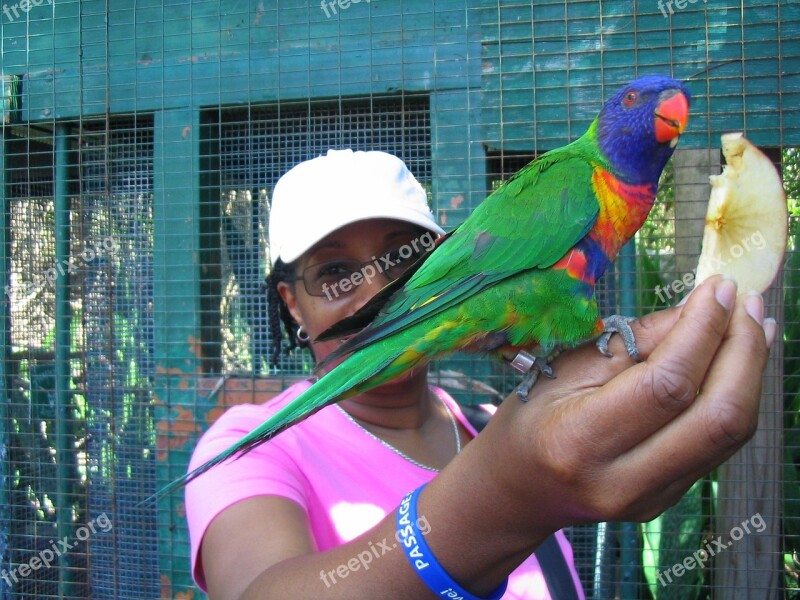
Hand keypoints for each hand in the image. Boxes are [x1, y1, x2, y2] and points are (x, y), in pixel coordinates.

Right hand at [475, 275, 773, 530]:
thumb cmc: (529, 416)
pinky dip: (735, 395)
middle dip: (743, 352)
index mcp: (580, 440)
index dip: (703, 331)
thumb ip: (633, 343)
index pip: (666, 385)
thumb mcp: (564, 367)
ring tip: (752, 324)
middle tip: (748, 303)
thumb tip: (699, 310)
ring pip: (730, 435)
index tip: (720, 287)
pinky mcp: (669, 499)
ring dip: (750, 372)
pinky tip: (734, 361)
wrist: (518, 488)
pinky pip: (719, 444)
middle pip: (717, 418)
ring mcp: (651, 498)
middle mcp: (622, 480)